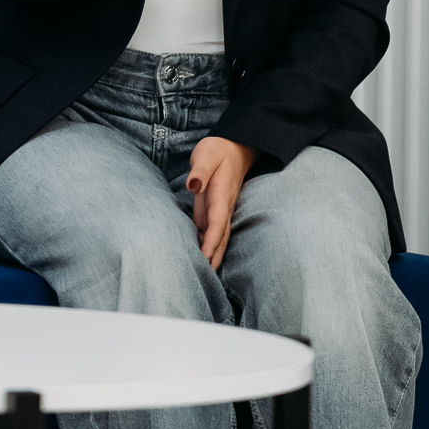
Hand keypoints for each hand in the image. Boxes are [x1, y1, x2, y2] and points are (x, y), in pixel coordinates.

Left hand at [186, 136, 257, 269]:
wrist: (234, 148)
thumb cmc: (217, 151)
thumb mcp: (207, 155)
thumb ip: (200, 171)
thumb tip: (193, 185)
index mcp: (221, 195)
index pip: (217, 222)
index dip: (211, 241)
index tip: (205, 257)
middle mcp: (223, 207)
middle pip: (220, 237)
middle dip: (214, 257)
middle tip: (206, 279)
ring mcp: (220, 210)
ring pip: (218, 237)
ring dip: (213, 255)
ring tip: (205, 276)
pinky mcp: (214, 210)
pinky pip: (212, 231)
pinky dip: (208, 246)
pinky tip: (202, 258)